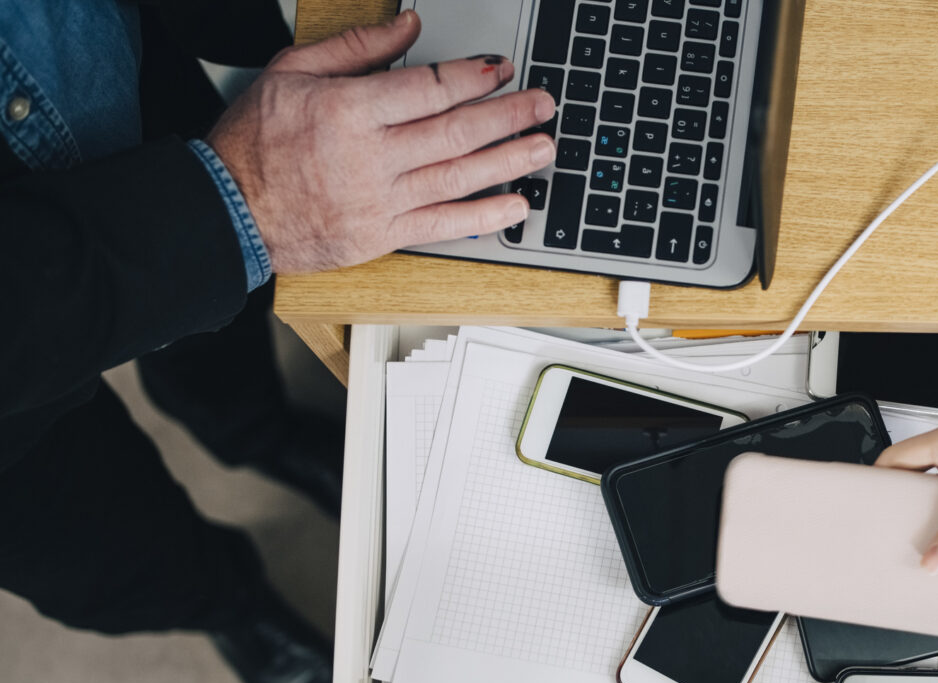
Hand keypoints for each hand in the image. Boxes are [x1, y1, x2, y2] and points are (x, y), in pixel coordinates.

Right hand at [207, 10, 555, 273]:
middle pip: (455, 132)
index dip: (473, 77)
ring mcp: (380, 200)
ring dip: (509, 161)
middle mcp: (370, 158)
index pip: (428, 89)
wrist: (229, 211)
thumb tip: (407, 25)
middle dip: (507, 115)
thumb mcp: (291, 71)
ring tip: (543, 147)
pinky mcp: (383, 235)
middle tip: (543, 104)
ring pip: (459, 177)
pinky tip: (515, 204)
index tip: (501, 68)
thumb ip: (355, 47)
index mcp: (347, 111)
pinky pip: (444, 224)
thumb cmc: (254, 141)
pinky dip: (484, 215)